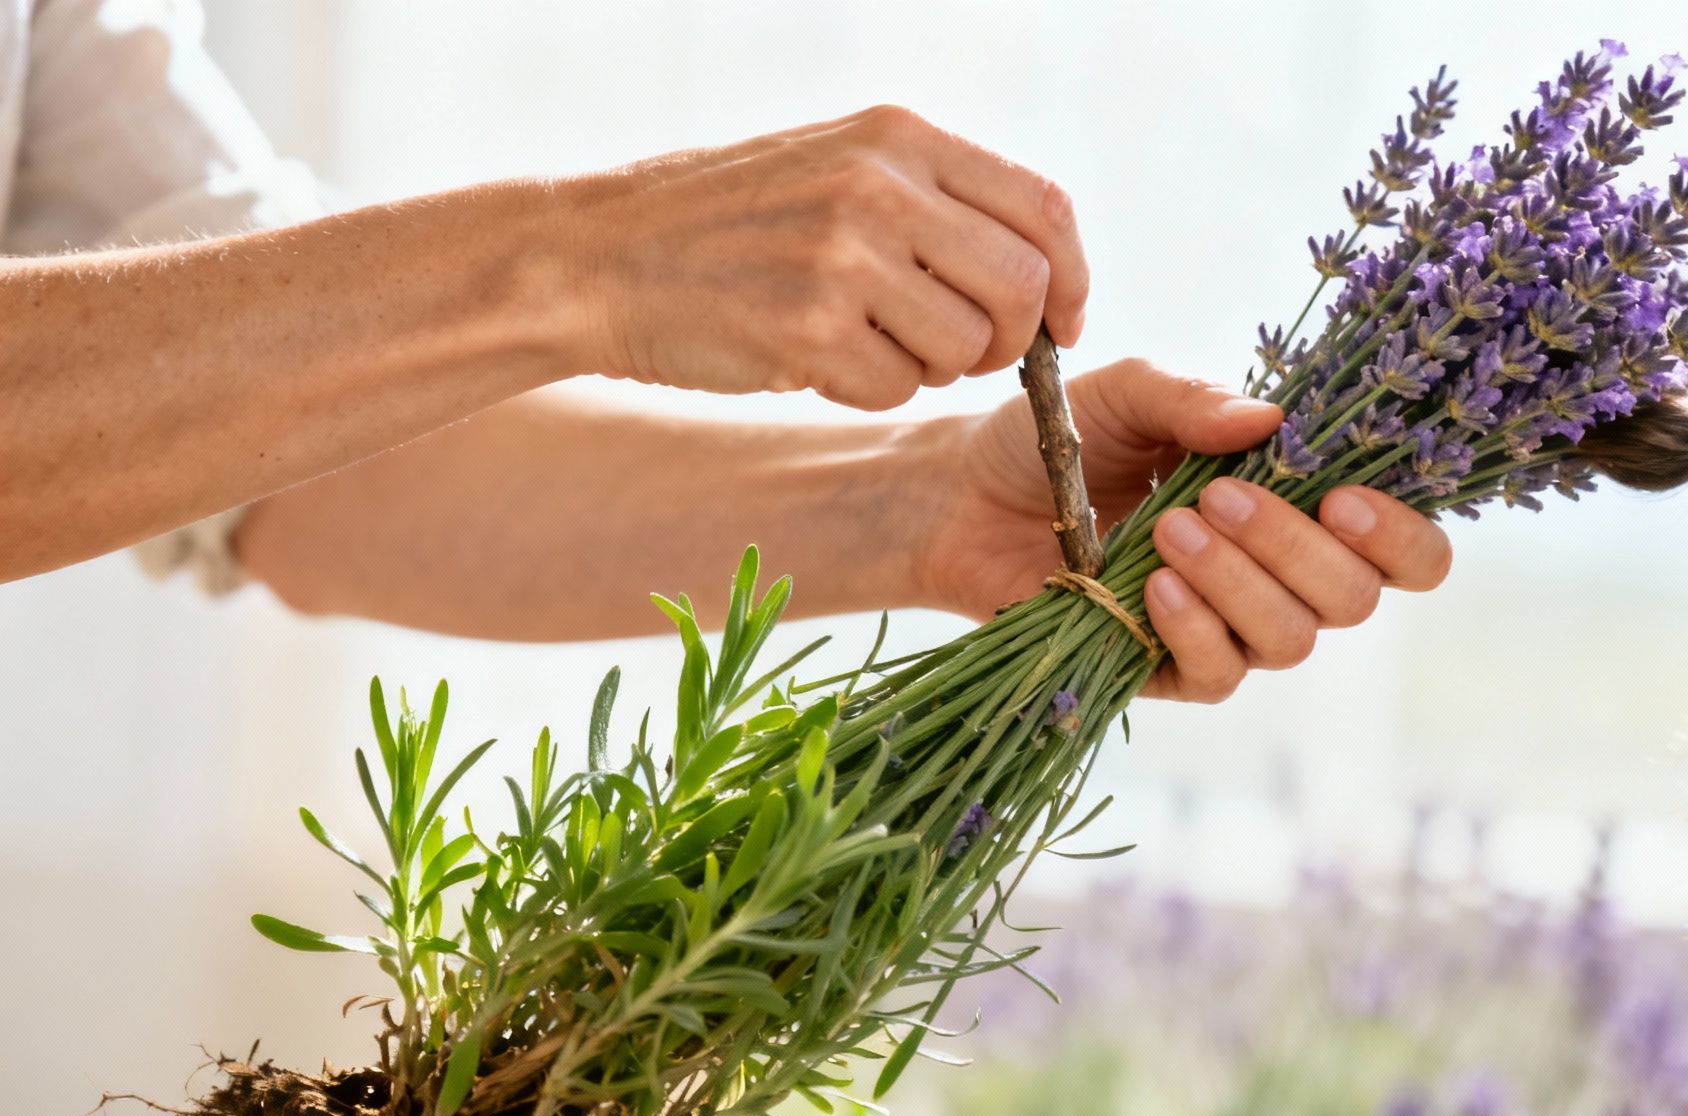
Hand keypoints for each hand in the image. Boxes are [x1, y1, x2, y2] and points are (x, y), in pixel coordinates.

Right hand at [563, 105, 1088, 410]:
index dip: (1073, 279)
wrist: (599, 256)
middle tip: (962, 354)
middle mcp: (880, 184)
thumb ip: (936, 202)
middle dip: (1010, 341)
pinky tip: (814, 357)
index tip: (1062, 324)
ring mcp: (843, 254)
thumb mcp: (838, 167)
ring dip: (931, 367)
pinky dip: (868, 391)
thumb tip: (1043, 276)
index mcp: (900, 138)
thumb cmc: (730, 225)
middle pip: (1022, 286)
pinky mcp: (806, 326)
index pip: (1044, 208)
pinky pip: (895, 388)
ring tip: (864, 341)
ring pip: (965, 347)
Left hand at [911, 359, 1453, 700]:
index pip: (1402, 549)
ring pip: (1290, 640)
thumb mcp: (1128, 393)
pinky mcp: (1166, 670)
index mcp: (1298, 505)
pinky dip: (1195, 629)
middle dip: (1299, 549)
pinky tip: (1155, 586)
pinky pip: (1219, 675)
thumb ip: (1196, 400)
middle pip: (1354, 598)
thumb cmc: (1061, 437)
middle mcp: (1279, 576)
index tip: (1345, 499)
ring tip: (1170, 527)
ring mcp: (1226, 628)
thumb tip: (1270, 421)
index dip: (1400, 536)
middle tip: (1223, 496)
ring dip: (1241, 584)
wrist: (963, 494)